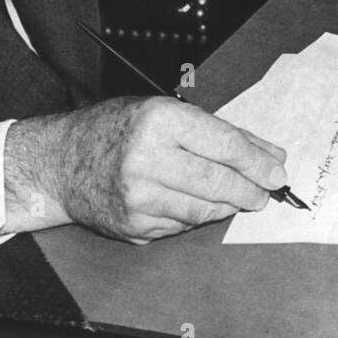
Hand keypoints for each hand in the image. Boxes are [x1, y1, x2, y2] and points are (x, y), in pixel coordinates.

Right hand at [3, 96, 286, 242]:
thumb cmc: (114, 129)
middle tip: (266, 192)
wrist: (60, 162)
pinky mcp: (134, 225)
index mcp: (157, 119)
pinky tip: (197, 203)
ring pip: (205, 208)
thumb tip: (267, 154)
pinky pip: (183, 225)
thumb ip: (214, 131)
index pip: (223, 143)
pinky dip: (197, 216)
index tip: (277, 171)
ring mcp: (139, 196)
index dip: (257, 161)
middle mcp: (147, 158)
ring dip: (228, 205)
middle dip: (251, 190)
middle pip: (218, 181)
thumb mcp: (162, 111)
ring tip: (235, 196)